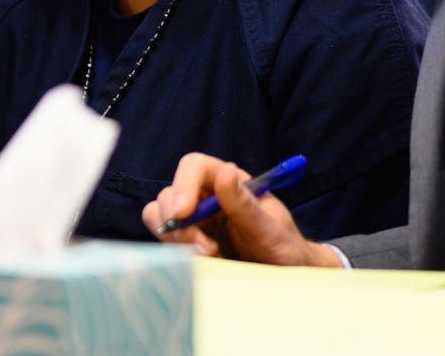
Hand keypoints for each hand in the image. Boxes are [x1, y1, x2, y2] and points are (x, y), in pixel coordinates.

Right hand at [142, 152, 341, 266]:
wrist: (285, 277)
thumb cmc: (284, 247)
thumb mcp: (269, 228)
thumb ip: (243, 203)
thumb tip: (224, 171)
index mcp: (230, 182)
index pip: (194, 166)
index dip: (183, 185)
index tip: (183, 214)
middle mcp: (207, 196)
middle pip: (170, 194)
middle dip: (180, 223)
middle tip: (206, 249)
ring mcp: (196, 220)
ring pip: (159, 216)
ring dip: (177, 238)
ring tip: (210, 256)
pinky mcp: (188, 243)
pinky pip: (164, 240)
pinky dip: (176, 252)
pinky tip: (204, 262)